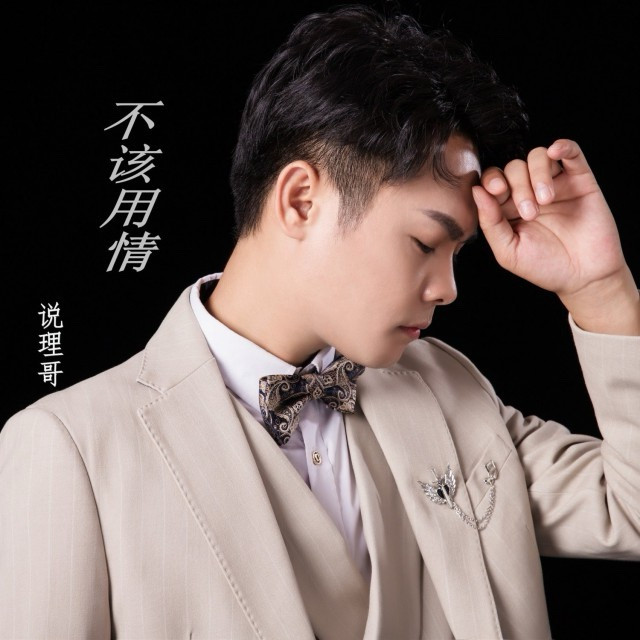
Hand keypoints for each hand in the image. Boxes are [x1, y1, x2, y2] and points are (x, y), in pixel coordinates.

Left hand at [471, 138, 639, 333]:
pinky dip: (562, 145)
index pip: (492, 181)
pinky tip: (555, 151)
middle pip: (513, 167)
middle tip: (529, 213)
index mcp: (507, 208)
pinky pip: (571, 152)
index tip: (496, 192)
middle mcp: (529, 192)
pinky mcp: (580, 180)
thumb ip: (490, 222)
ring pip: (538, 157)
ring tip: (545, 201)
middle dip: (518, 186)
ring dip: (536, 174)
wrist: (584, 277)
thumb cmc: (543, 267)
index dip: (491, 180)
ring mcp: (555, 184)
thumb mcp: (508, 250)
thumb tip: (476, 191)